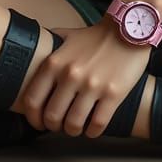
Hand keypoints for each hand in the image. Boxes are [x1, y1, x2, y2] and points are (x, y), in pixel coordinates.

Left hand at [20, 19, 152, 138]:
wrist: (129, 30)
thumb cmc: (96, 36)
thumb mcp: (67, 36)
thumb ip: (50, 44)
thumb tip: (33, 50)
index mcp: (55, 62)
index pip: (32, 101)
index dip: (34, 118)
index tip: (40, 123)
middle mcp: (71, 74)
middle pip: (52, 117)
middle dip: (55, 126)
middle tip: (61, 125)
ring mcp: (92, 85)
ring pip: (73, 125)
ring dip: (73, 130)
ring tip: (77, 126)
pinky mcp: (113, 94)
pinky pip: (97, 125)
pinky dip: (93, 132)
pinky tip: (93, 127)